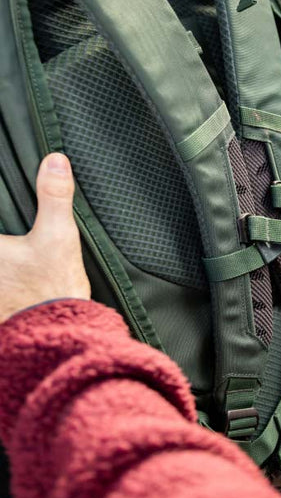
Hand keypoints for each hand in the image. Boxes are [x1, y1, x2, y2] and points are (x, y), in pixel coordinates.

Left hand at [0, 153, 89, 322]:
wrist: (58, 337)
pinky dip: (5, 283)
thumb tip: (55, 161)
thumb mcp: (58, 235)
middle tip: (14, 239)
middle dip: (6, 235)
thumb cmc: (52, 290)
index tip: (9, 230)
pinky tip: (15, 278)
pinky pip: (1, 290)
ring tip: (14, 258)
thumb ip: (53, 196)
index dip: (0, 213)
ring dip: (8, 261)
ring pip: (1, 266)